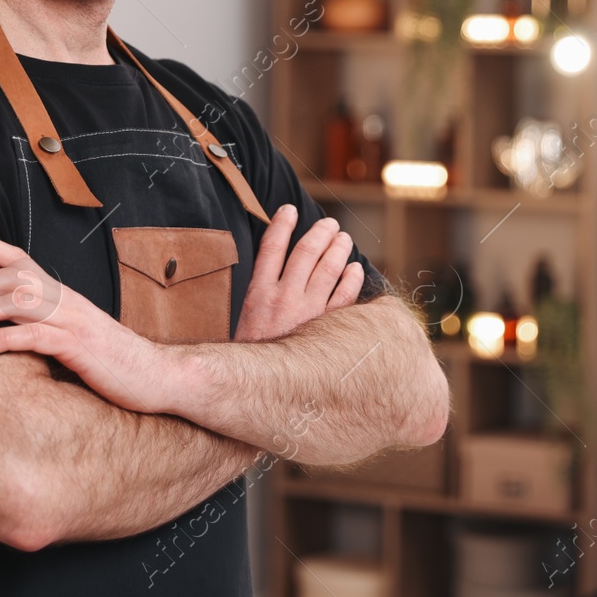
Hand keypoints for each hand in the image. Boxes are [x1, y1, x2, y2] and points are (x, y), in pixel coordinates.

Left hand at [0, 233, 177, 413]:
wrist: (154, 375)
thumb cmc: (109, 359)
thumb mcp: (72, 334)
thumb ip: (43, 323)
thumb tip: (4, 325)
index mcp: (62, 294)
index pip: (20, 258)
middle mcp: (65, 299)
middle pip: (10, 278)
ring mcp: (72, 320)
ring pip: (16, 302)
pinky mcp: (77, 346)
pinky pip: (33, 336)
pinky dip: (1, 340)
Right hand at [235, 205, 364, 341]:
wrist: (254, 387)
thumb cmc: (248, 352)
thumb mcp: (242, 318)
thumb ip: (256, 291)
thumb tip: (267, 266)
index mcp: (258, 293)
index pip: (271, 247)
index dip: (281, 224)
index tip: (288, 210)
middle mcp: (283, 298)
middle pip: (305, 253)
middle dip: (319, 233)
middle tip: (329, 224)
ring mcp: (307, 313)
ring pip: (328, 270)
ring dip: (338, 250)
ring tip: (344, 238)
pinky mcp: (325, 329)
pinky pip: (344, 298)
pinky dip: (351, 280)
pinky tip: (355, 269)